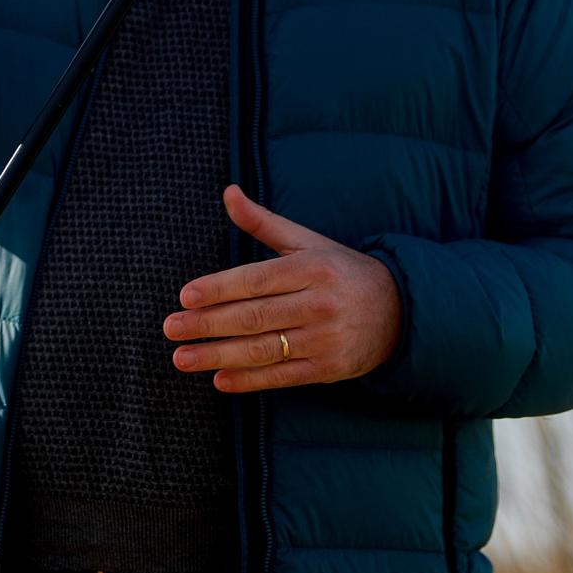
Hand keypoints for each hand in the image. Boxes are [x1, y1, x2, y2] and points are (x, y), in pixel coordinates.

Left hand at [163, 184, 400, 392]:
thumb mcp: (307, 242)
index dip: (219, 288)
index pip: (257, 279)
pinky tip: (219, 379)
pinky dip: (250, 380)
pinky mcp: (330, 368)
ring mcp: (326, 338)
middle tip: (171, 328)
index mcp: (312, 267)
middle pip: (254, 316)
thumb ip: (263, 222)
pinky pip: (283, 376)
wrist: (400, 311)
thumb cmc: (341, 271)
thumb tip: (228, 192)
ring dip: (219, 355)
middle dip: (208, 323)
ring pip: (264, 349)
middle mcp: (320, 303)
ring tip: (183, 358)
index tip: (186, 295)